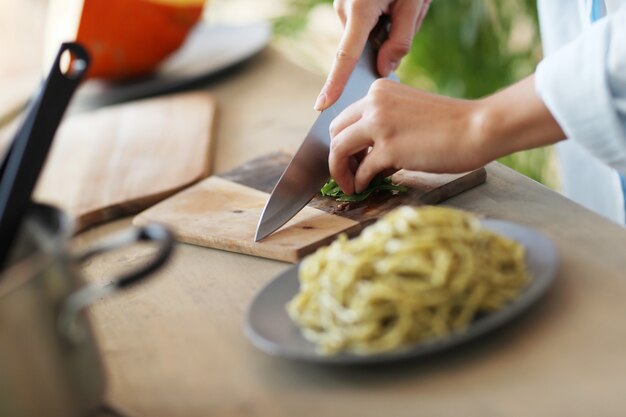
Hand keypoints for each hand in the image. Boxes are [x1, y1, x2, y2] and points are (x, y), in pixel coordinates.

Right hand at [314, 0, 431, 110]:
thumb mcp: (415, 3)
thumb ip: (400, 41)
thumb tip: (383, 70)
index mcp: (360, 8)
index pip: (345, 56)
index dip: (335, 83)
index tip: (322, 104)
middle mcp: (344, 7)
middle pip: (359, 47)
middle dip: (383, 46)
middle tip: (405, 16)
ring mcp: (342, 3)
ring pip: (362, 36)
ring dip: (383, 31)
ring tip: (401, 3)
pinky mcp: (345, 1)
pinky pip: (360, 24)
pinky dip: (377, 23)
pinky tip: (391, 3)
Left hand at [328, 75, 565, 194]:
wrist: (478, 128)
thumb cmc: (451, 124)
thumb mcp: (410, 112)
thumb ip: (386, 124)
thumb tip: (367, 156)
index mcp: (379, 90)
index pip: (345, 117)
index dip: (343, 140)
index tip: (349, 157)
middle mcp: (374, 103)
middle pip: (336, 132)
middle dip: (337, 156)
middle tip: (346, 173)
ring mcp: (379, 125)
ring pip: (339, 150)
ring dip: (340, 171)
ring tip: (350, 184)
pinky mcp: (388, 149)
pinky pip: (361, 170)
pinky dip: (358, 182)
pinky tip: (364, 188)